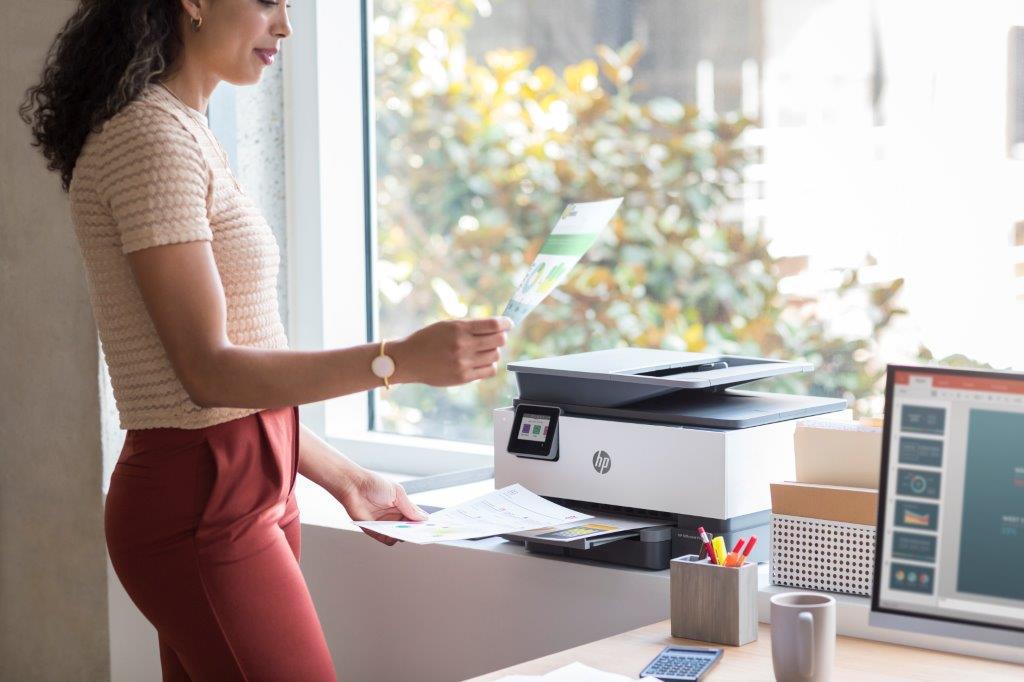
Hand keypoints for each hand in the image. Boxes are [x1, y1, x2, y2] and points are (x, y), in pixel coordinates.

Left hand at [334, 469, 427, 545]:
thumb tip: (424, 518)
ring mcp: (384, 525)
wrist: (354, 486)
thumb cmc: (374, 484)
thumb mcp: (398, 493)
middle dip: (415, 531)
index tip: (431, 527)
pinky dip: (391, 539)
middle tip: (422, 533)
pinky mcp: (374, 531)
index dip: (422, 523)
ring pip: (398, 536)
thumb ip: (410, 507)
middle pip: (408, 529)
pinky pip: (386, 539)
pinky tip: (395, 535)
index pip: (415, 518)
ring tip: (408, 533)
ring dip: (404, 536)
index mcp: (401, 507)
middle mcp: (393, 517)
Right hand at [391, 317, 512, 386]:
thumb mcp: (446, 325)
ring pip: (495, 356)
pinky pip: (489, 370)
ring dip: (494, 351)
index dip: (505, 323)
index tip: (508, 323)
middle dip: (501, 337)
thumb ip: (470, 326)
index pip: (493, 325)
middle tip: (496, 337)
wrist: (408, 360)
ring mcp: (463, 363)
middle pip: (499, 341)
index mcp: (459, 329)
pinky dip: (489, 365)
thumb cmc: (427, 340)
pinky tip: (481, 361)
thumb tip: (496, 327)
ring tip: (484, 350)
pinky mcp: (463, 377)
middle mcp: (463, 345)